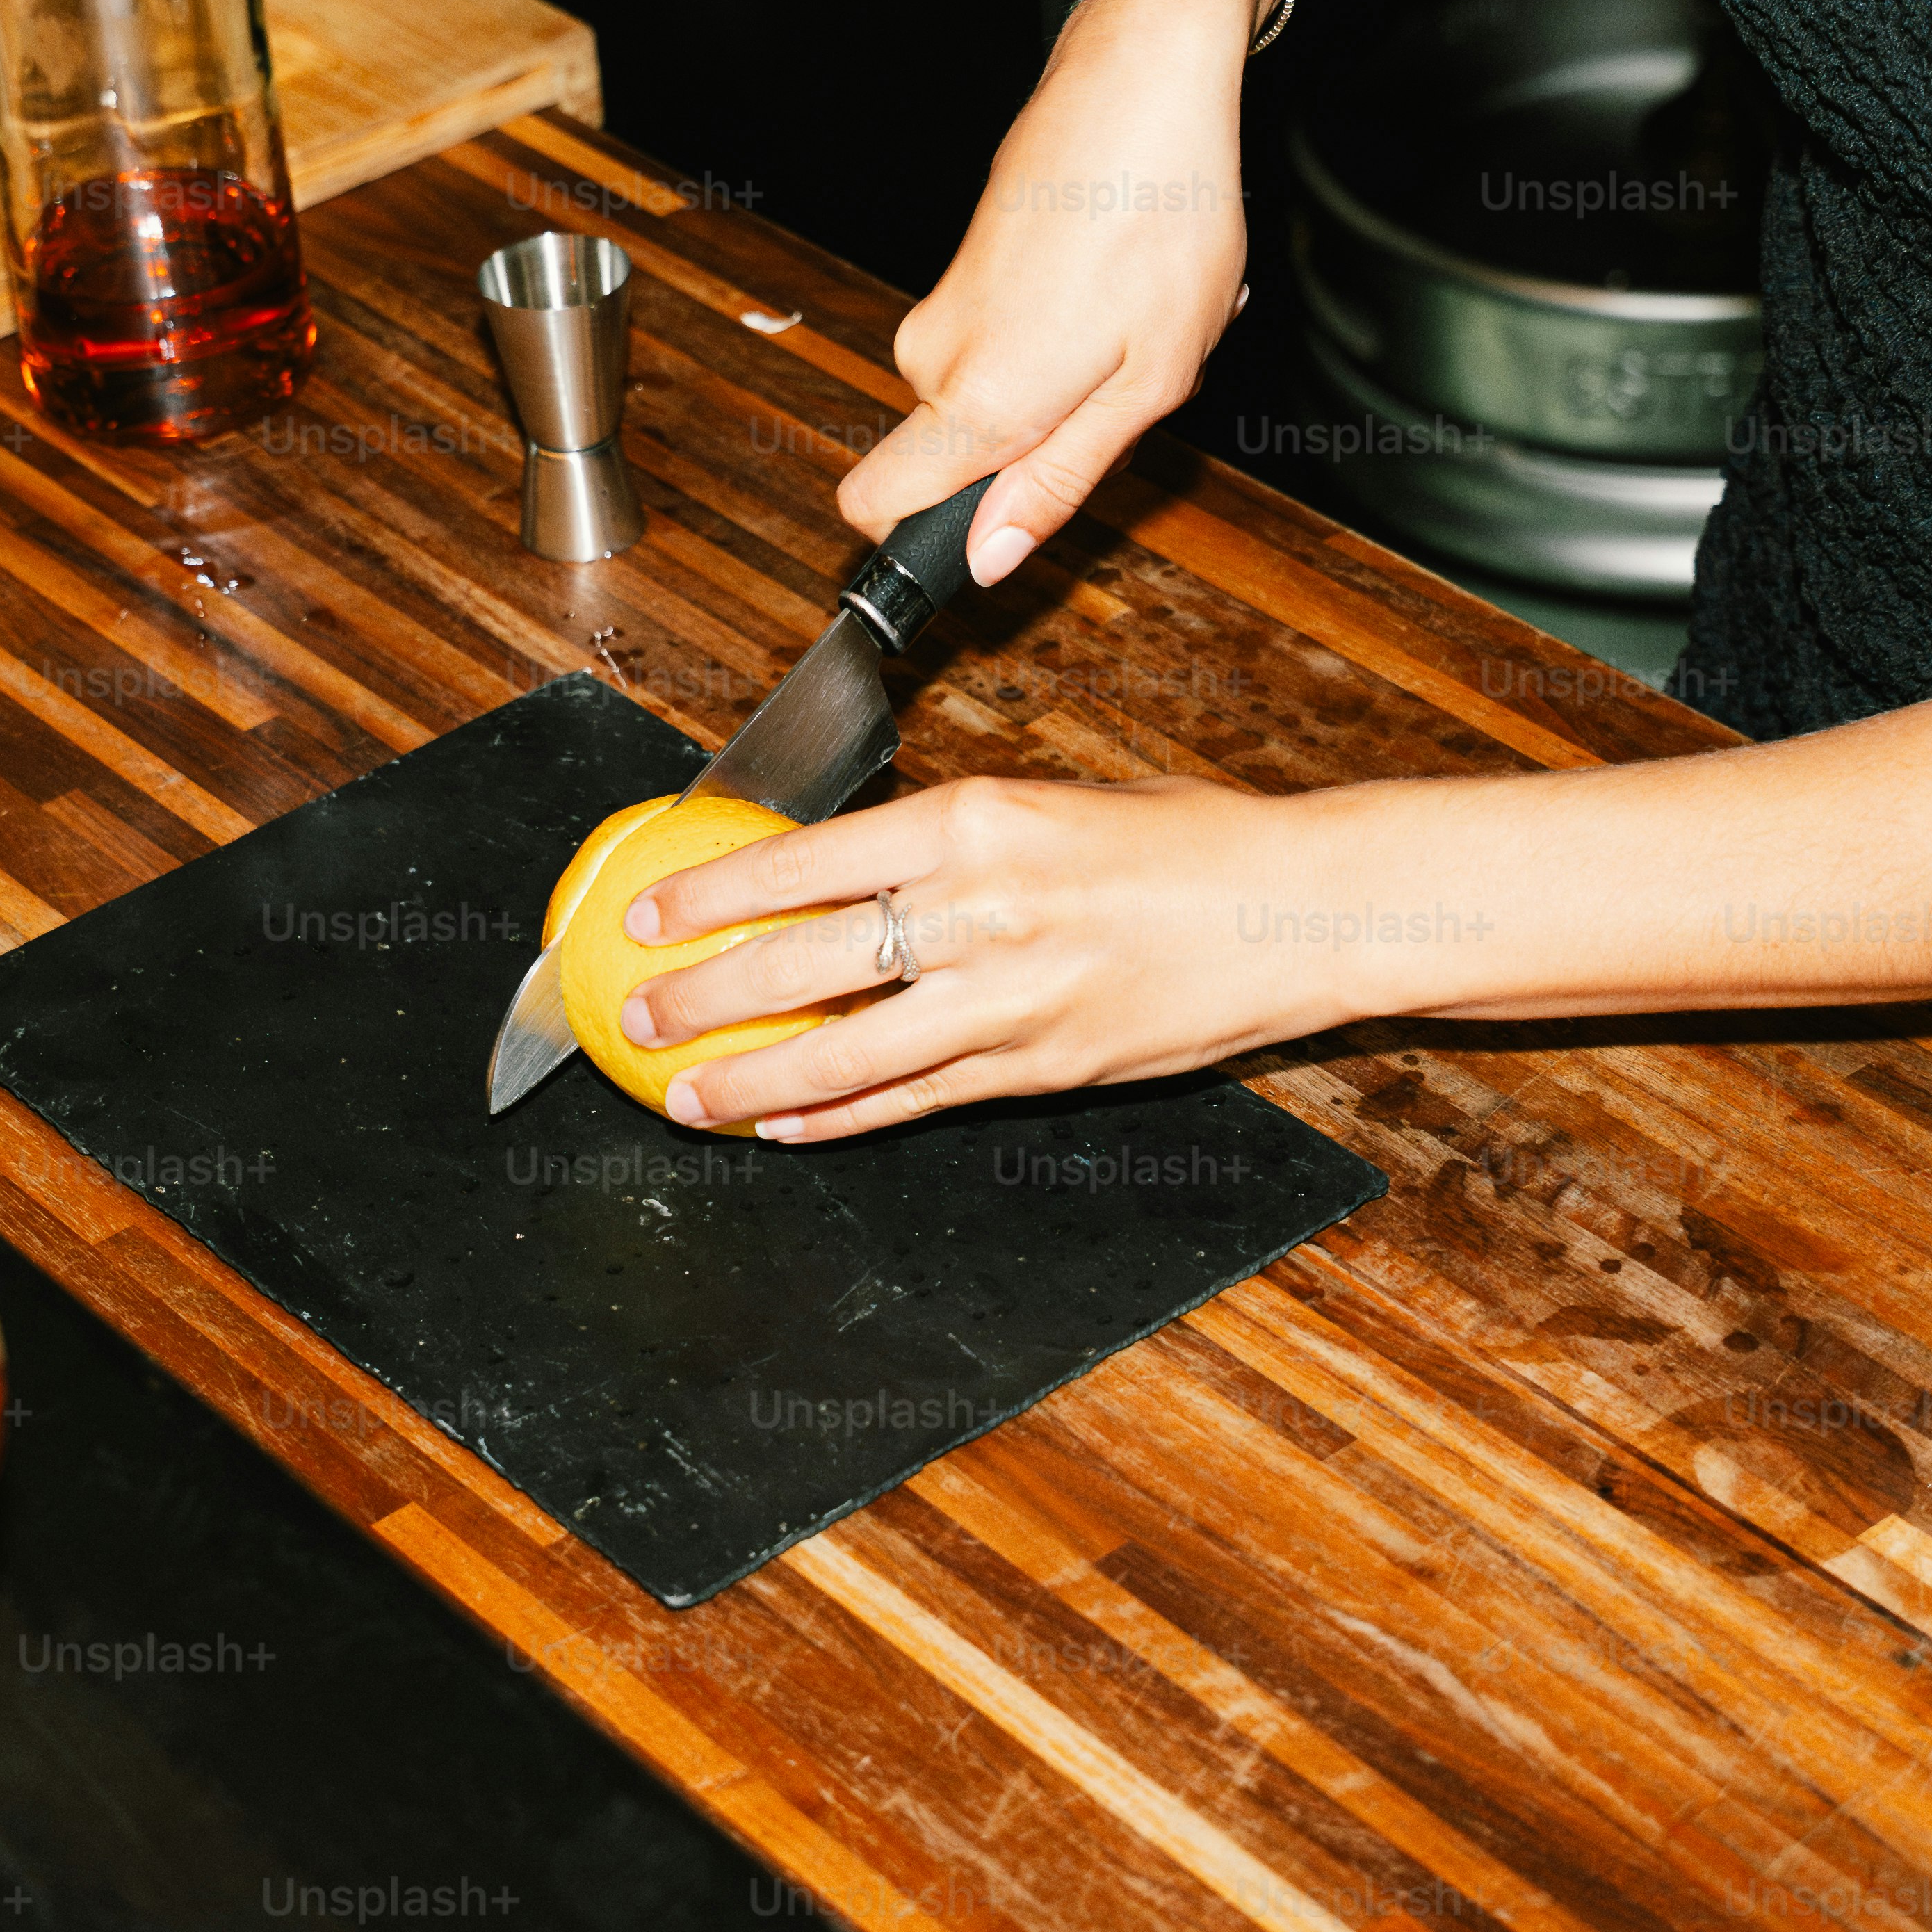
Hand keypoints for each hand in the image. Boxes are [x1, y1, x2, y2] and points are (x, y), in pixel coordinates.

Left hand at [618, 774, 1381, 1140]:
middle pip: (803, 965)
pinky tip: (788, 1128)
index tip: (647, 913)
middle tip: (635, 1012)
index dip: (711, 894)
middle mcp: (982, 909)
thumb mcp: (1048, 803)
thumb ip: (944, 840)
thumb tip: (835, 869)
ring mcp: (1011, 1000)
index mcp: (974, 821)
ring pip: (846, 1055)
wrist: (1297, 908)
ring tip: (685, 1096)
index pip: (804, 861)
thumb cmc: (1183, 843)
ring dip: (752, 1082)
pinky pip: (916, 1102)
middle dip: (702, 996)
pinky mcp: (1042, 1067)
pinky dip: (842, 1120)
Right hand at [839, 0, 1265, 580]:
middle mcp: (935, 353)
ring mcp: (943, 302)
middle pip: (955, 453)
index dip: (922, 537)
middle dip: (1039, 441)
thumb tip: (988, 559)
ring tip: (1136, 318)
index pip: (871, 504)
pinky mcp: (963, 265)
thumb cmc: (1163, 219)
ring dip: (1068, 376)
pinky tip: (1124, 274)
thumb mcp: (1148, 383)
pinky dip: (1068, 325)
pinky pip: (1004, 336)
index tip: (988, 527)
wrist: (1145, 80)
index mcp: (978, 399)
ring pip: (990, 391)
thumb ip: (1058, 481)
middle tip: (1126, 380)